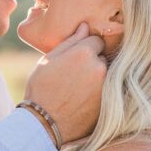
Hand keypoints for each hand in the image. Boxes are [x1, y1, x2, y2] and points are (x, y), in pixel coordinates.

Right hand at [24, 22, 106, 143]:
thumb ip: (70, 42)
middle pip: (103, 58)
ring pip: (106, 75)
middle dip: (93, 62)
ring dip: (97, 78)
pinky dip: (99, 93)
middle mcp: (100, 68)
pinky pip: (108, 91)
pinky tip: (83, 100)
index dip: (85, 48)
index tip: (75, 58)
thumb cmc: (41, 89)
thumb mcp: (48, 60)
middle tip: (75, 75)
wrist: (43, 123)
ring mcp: (106, 87)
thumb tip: (85, 27)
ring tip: (78, 90)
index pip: (96, 40)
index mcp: (84, 53)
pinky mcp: (109, 103)